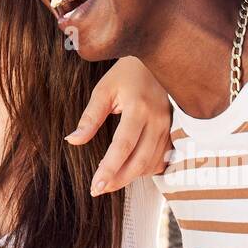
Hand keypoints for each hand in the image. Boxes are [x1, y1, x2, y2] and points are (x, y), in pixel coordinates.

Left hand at [69, 56, 172, 195]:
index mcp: (139, 108)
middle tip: (98, 189)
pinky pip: (163, 158)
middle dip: (118, 180)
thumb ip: (90, 117)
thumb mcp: (104, 90)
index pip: (123, 146)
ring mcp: (169, 126)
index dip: (109, 169)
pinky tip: (130, 169)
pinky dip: (146, 169)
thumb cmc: (127, 73)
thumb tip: (73, 141)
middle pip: (140, 161)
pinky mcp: (175, 131)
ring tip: (109, 181)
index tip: (95, 186)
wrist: (159, 58)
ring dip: (131, 177)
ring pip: (152, 163)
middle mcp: (158, 120)